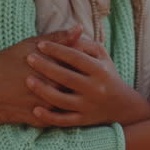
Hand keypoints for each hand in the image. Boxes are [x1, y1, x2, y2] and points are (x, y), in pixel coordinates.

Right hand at [0, 27, 81, 149]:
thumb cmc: (4, 66)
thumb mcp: (28, 46)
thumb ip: (57, 38)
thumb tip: (79, 28)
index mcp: (52, 65)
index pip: (81, 59)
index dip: (85, 56)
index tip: (85, 55)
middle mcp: (54, 85)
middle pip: (80, 80)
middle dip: (83, 75)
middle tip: (81, 71)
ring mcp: (50, 104)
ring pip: (74, 98)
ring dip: (76, 92)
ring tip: (73, 87)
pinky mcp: (46, 120)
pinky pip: (63, 115)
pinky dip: (66, 108)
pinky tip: (65, 101)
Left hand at [25, 36, 149, 126]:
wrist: (122, 105)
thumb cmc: (106, 74)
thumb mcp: (101, 56)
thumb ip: (85, 44)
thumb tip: (72, 29)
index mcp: (99, 70)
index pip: (75, 57)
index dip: (57, 50)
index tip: (40, 45)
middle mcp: (95, 88)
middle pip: (66, 77)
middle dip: (46, 67)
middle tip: (29, 58)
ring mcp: (88, 106)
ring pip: (62, 100)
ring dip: (43, 91)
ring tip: (28, 80)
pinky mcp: (83, 120)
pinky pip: (64, 120)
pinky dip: (49, 117)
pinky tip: (35, 109)